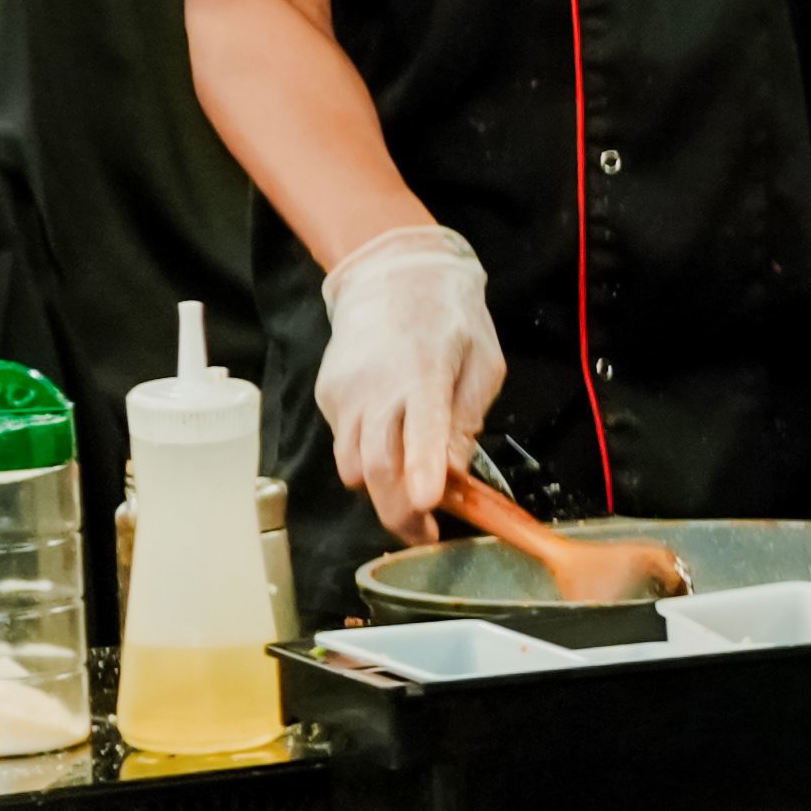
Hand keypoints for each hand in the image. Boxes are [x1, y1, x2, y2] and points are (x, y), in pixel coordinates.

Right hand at [318, 228, 504, 536]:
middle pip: (376, 465)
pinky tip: (390, 445)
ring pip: (351, 464)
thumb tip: (454, 473)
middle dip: (399, 511)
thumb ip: (467, 419)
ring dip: (380, 491)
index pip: (421, 430)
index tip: (427, 505)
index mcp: (424, 374)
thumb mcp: (482, 364)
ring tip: (411, 499)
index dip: (421, 471)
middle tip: (425, 534)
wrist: (393, 277)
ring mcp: (345, 393)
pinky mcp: (328, 396)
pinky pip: (344, 443)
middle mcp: (376, 386)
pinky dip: (366, 459)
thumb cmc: (450, 320)